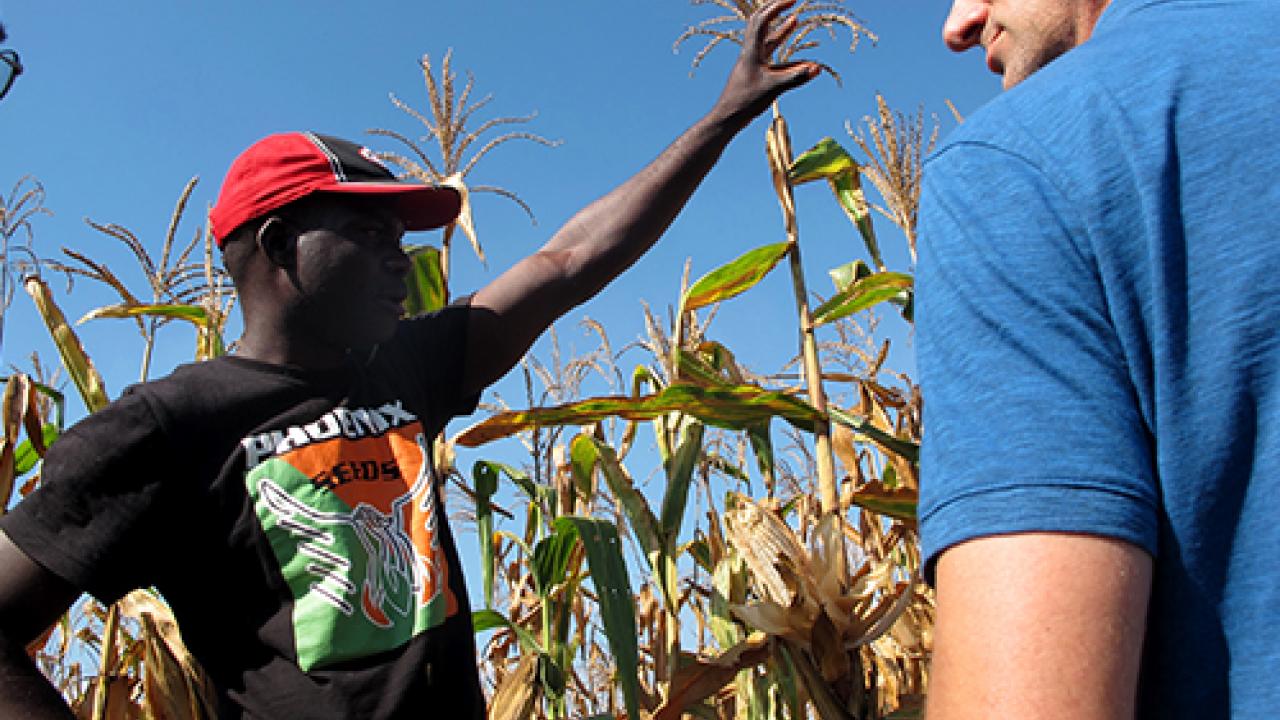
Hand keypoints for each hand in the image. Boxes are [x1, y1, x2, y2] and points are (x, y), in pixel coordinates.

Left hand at [711, 0, 820, 129]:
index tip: (793, 0)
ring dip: (780, 29)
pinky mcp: (755, 74)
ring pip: (767, 40)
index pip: (763, 20)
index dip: (778, 7)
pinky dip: (784, 53)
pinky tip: (797, 56)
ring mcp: (753, 63)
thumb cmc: (745, 102)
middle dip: (775, 10)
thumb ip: (796, 77)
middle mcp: (751, 53)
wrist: (727, 118)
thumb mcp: (773, 88)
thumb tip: (817, 68)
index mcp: (752, 51)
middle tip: (790, 2)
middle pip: (760, 24)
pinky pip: (772, 58)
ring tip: (794, 19)